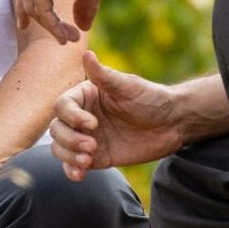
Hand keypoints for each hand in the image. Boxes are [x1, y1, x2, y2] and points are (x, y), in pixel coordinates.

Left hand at [15, 0, 122, 42]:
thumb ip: (83, 3)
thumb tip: (83, 26)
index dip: (26, 4)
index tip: (26, 24)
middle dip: (37, 21)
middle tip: (56, 38)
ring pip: (33, 7)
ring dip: (51, 27)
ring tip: (69, 39)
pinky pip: (42, 11)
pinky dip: (53, 26)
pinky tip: (65, 35)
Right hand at [50, 51, 184, 178]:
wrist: (172, 124)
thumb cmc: (151, 99)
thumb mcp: (129, 87)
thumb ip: (104, 76)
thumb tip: (86, 53)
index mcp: (86, 96)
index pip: (62, 106)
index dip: (71, 117)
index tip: (92, 124)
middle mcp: (82, 116)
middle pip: (57, 128)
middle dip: (69, 139)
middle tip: (92, 146)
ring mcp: (87, 137)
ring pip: (60, 147)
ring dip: (68, 155)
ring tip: (88, 160)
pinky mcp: (96, 157)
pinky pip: (73, 165)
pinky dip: (71, 170)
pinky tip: (80, 174)